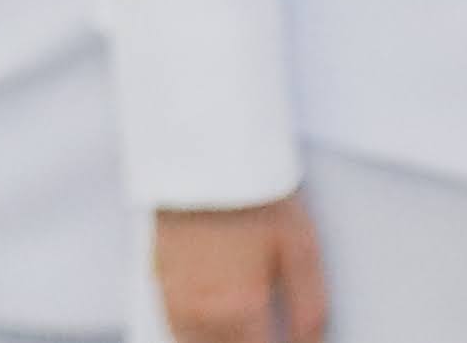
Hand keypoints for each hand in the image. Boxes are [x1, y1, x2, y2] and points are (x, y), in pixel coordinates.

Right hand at [155, 192, 330, 342]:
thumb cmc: (254, 188)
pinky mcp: (156, 275)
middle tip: (262, 332)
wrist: (204, 143)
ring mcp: (173, 295)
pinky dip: (192, 334)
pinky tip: (213, 326)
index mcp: (240, 308)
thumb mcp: (301, 247)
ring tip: (242, 330)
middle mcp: (201, 310)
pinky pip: (174, 326)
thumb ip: (310, 309)